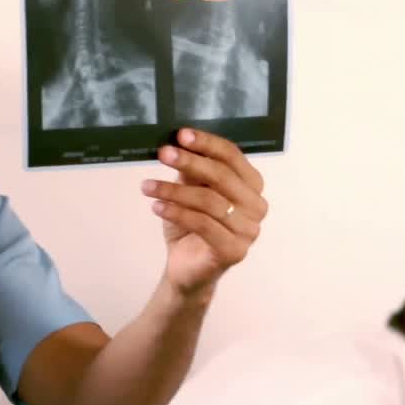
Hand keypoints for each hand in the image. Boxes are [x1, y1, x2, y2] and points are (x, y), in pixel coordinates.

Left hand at [141, 129, 267, 300]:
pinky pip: (203, 224)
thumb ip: (191, 170)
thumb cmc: (191, 226)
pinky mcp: (234, 250)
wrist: (186, 269)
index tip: (181, 135)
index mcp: (252, 185)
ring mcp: (249, 231)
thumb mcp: (189, 190)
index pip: (233, 156)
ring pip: (209, 201)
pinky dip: (176, 212)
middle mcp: (257, 206)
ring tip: (147, 186)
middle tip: (162, 154)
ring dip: (174, 190)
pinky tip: (156, 207)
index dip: (207, 144)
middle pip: (222, 176)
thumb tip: (179, 142)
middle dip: (189, 162)